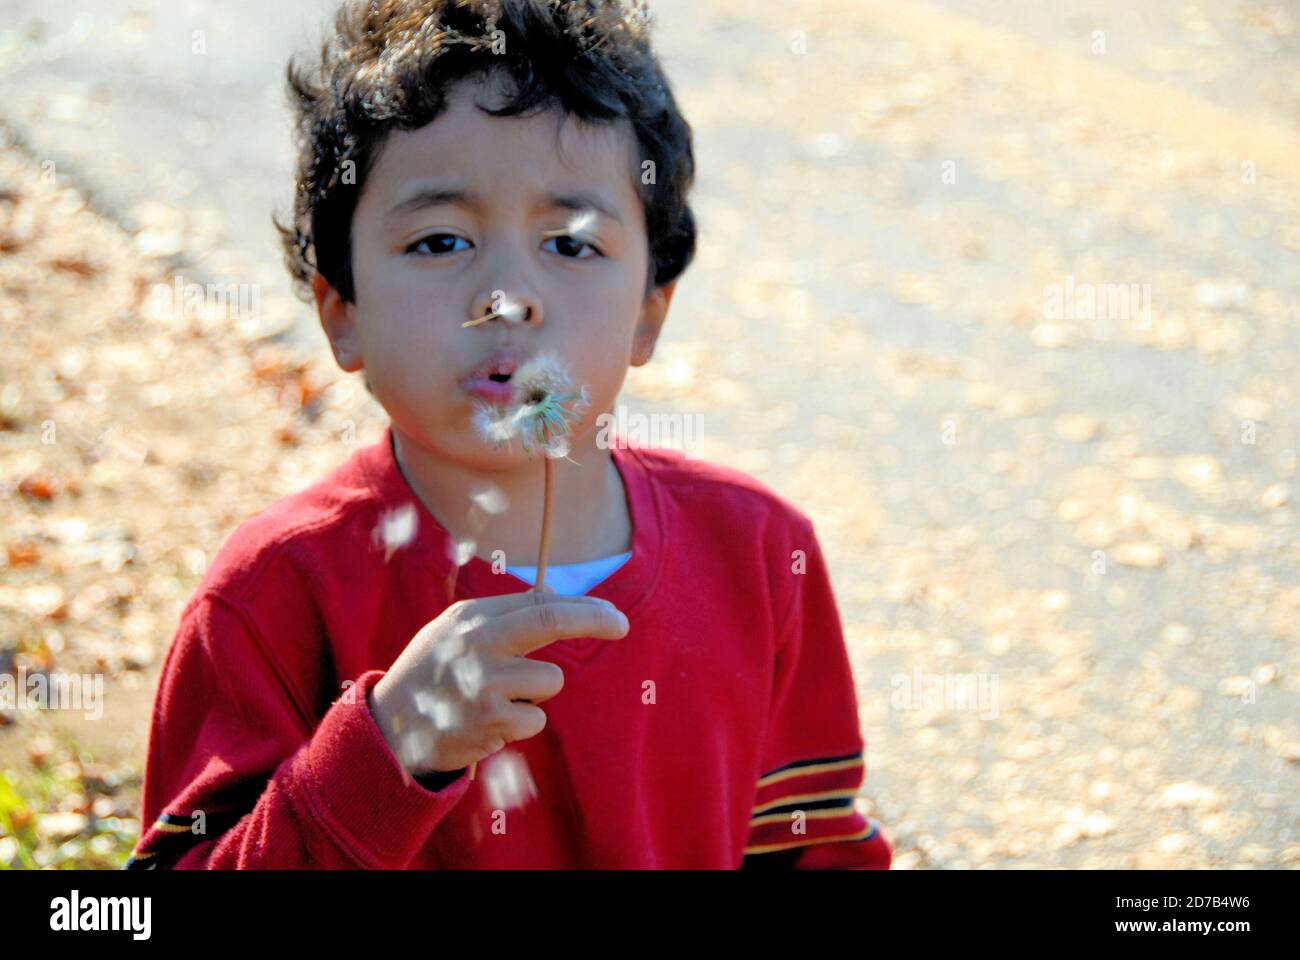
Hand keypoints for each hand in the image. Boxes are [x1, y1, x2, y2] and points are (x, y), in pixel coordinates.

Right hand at [369, 589, 628, 777]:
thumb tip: (558, 600)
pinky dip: (522, 721)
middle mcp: (476, 643)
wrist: (390, 728)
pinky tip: (489, 721)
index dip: (582, 606)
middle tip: (621, 624)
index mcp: (470, 617)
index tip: (611, 612)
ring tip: (496, 698)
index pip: (538, 602)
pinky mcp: (492, 720)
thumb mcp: (454, 633)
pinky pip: (536, 716)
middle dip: (594, 620)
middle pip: (549, 621)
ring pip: (549, 679)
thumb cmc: (432, 674)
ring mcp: (484, 682)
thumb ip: (501, 617)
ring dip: (535, 692)